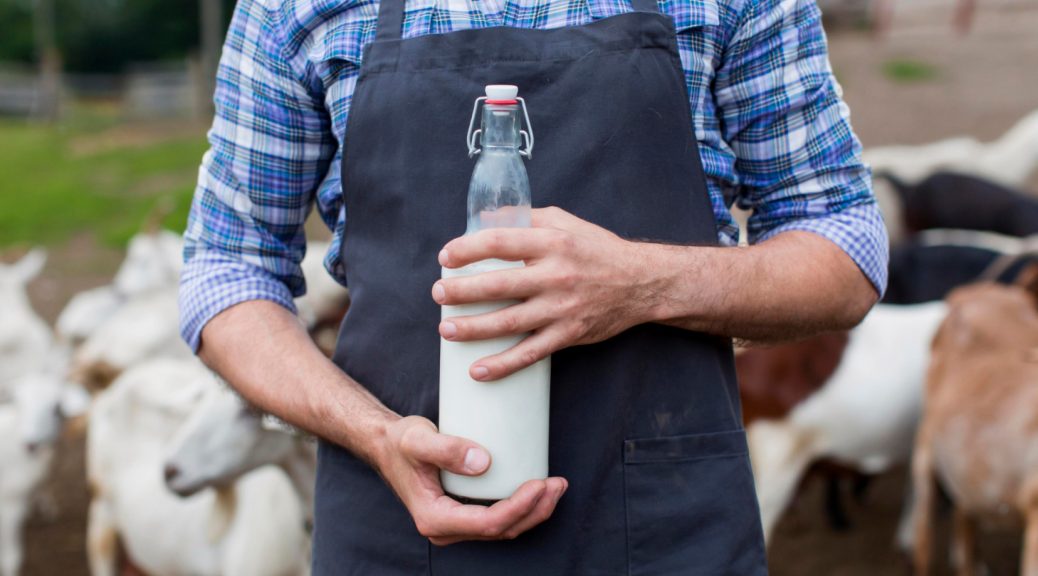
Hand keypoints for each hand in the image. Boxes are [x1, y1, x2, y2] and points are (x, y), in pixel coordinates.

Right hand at [375, 415, 568, 545]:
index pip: (487, 524)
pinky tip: (536, 488)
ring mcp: (455, 524)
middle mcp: (445, 529)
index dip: (519, 508)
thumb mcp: (417, 439)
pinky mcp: (462, 514)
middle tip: (558, 483)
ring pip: (503, 528)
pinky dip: (521, 506)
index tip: (540, 483)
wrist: (386, 446)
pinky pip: (498, 518)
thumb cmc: (400, 442)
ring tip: (556, 485)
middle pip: (501, 530)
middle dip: (536, 510)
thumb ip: (446, 448)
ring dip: (533, 511)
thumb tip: (483, 462)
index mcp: (434, 519)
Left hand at [433, 207, 657, 380]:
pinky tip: (478, 370)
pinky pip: (531, 353)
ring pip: (509, 322)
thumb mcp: (565, 222)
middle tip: (438, 295)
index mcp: (552, 243)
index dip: (468, 249)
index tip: (446, 258)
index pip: (500, 242)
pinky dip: (503, 364)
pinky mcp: (569, 334)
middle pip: (498, 284)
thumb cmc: (598, 250)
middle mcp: (556, 275)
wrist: (642, 282)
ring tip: (446, 330)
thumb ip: (526, 219)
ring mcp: (562, 308)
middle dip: (461, 291)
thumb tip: (486, 219)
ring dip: (473, 329)